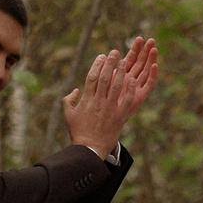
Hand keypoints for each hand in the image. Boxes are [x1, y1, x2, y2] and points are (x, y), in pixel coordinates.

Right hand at [62, 37, 157, 158]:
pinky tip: (134, 80)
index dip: (97, 65)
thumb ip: (68, 100)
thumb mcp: (68, 115)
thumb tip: (75, 89)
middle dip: (110, 63)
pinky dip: (130, 91)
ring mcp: (109, 109)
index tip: (102, 56)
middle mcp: (98, 102)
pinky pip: (125, 101)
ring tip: (125, 61)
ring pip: (116, 87)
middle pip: (105, 78)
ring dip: (121, 73)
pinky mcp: (119, 117)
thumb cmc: (78, 132)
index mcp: (86, 99)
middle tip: (115, 52)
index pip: (92, 77)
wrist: (89, 149)